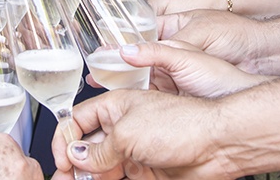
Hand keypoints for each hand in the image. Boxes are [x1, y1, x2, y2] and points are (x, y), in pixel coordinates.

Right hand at [51, 90, 234, 178]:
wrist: (218, 145)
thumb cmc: (182, 123)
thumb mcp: (128, 133)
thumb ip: (98, 147)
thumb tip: (77, 156)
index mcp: (117, 106)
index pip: (78, 120)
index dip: (65, 139)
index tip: (61, 160)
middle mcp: (124, 127)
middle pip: (86, 147)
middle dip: (72, 164)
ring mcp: (135, 151)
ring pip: (101, 167)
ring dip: (87, 178)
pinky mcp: (146, 171)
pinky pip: (118, 178)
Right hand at [104, 41, 268, 97]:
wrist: (262, 60)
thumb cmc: (234, 37)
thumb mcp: (194, 40)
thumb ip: (160, 49)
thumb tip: (128, 52)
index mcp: (171, 24)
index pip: (135, 30)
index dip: (116, 41)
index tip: (98, 52)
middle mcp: (170, 45)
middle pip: (135, 55)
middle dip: (115, 65)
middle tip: (95, 75)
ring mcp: (175, 66)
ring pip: (142, 74)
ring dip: (124, 82)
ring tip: (104, 88)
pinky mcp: (180, 86)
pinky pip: (154, 90)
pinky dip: (140, 95)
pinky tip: (128, 101)